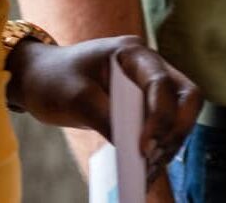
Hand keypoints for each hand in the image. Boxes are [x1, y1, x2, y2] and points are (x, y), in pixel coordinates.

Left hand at [6, 34, 200, 180]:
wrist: (39, 75)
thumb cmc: (54, 79)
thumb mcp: (76, 99)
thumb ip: (106, 120)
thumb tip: (135, 151)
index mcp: (132, 52)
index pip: (160, 82)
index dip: (158, 117)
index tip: (142, 149)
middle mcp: (148, 65)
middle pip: (186, 95)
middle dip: (176, 130)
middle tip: (152, 158)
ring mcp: (148, 84)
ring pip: (180, 113)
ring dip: (170, 143)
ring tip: (147, 172)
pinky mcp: (143, 104)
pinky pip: (164, 125)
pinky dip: (160, 147)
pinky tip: (145, 169)